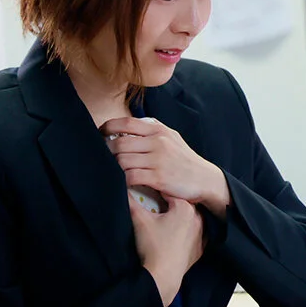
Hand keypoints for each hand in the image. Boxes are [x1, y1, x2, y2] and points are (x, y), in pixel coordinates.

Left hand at [102, 117, 230, 218]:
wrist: (205, 179)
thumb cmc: (184, 160)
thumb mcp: (172, 138)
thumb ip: (151, 132)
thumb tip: (124, 129)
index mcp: (160, 130)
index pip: (126, 123)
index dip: (108, 127)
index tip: (99, 134)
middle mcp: (158, 142)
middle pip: (119, 143)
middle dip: (105, 151)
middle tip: (100, 158)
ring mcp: (159, 160)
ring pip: (122, 161)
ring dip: (112, 168)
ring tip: (110, 171)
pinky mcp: (159, 178)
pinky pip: (130, 177)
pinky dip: (121, 181)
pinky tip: (120, 183)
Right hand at [129, 195, 204, 306]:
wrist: (162, 277)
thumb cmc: (152, 246)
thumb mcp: (139, 219)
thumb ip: (131, 200)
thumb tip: (124, 187)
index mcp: (185, 207)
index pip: (169, 191)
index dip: (156, 191)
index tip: (148, 194)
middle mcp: (198, 218)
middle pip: (180, 204)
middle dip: (168, 204)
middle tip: (155, 209)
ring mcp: (202, 234)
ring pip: (188, 219)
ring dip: (178, 218)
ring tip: (164, 223)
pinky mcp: (200, 248)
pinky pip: (193, 235)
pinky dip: (185, 233)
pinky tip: (174, 236)